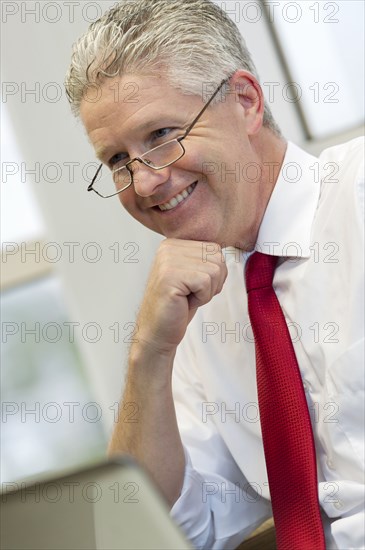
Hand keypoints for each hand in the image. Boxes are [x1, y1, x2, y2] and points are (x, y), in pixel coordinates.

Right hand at [134, 239, 227, 357]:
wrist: (158, 331)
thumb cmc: (178, 306)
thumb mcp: (193, 274)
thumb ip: (205, 259)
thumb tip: (225, 251)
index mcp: (173, 244)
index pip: (215, 249)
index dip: (214, 273)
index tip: (193, 285)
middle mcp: (168, 248)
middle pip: (217, 258)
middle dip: (212, 282)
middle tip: (191, 294)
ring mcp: (167, 261)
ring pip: (214, 270)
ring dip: (206, 291)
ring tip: (186, 298)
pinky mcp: (169, 277)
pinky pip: (205, 282)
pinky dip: (201, 298)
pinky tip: (184, 302)